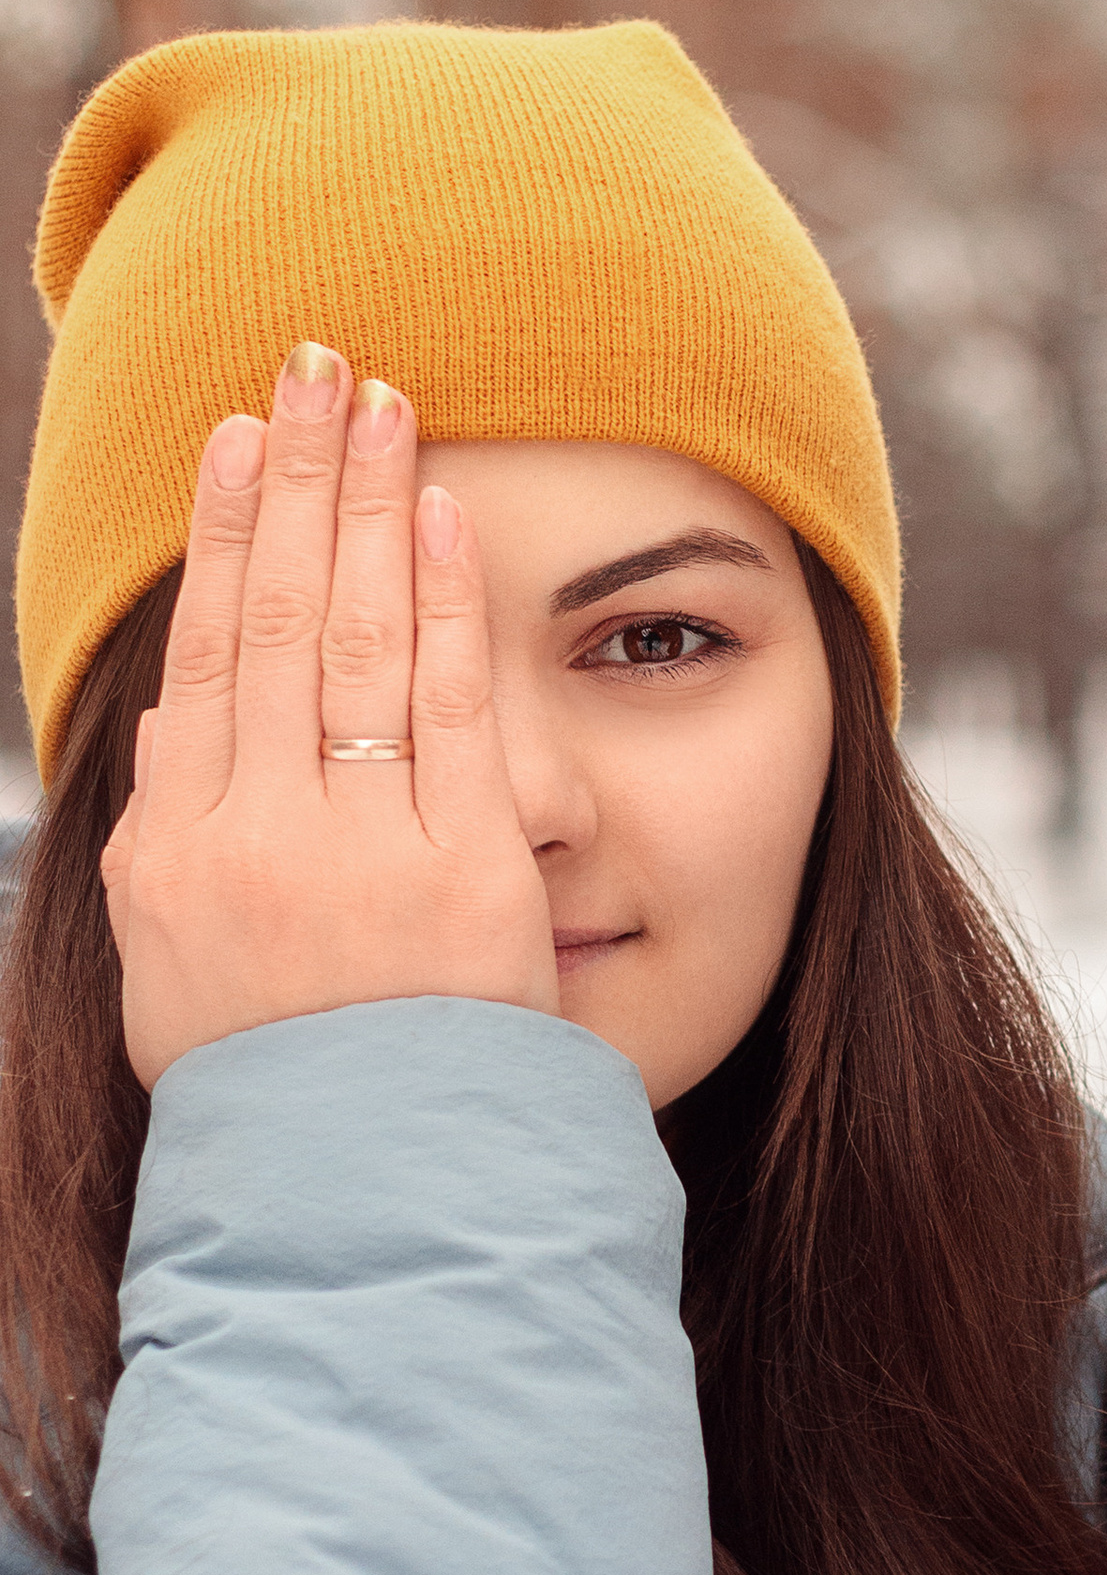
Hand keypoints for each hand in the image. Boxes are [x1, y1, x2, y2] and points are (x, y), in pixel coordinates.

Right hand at [102, 346, 561, 1089]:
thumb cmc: (280, 1091)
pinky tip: (446, 518)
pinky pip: (451, 710)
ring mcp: (363, 854)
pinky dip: (446, 605)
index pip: (202, 658)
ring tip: (381, 402)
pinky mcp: (465, 874)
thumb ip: (173, 845)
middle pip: (275, 620)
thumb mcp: (175, 973)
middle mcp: (258, 842)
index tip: (235, 438)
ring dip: (370, 508)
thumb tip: (181, 724)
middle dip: (294, 480)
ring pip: (358, 643)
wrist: (370, 1210)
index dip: (220, 537)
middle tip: (312, 364)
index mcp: (174, 859)